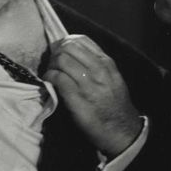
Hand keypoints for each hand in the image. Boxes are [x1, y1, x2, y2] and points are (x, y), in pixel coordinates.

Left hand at [44, 35, 141, 157]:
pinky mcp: (76, 98)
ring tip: (51, 73)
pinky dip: (49, 77)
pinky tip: (49, 82)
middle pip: (68, 48)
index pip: (81, 40)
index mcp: (106, 63)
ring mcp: (87, 83)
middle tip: (53, 64)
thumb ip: (98, 64)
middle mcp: (98, 70)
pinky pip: (57, 78)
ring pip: (61, 60)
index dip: (66, 43)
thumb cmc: (114, 104)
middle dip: (56, 53)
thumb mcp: (113, 78)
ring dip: (51, 65)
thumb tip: (76, 54)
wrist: (120, 130)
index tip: (61, 51)